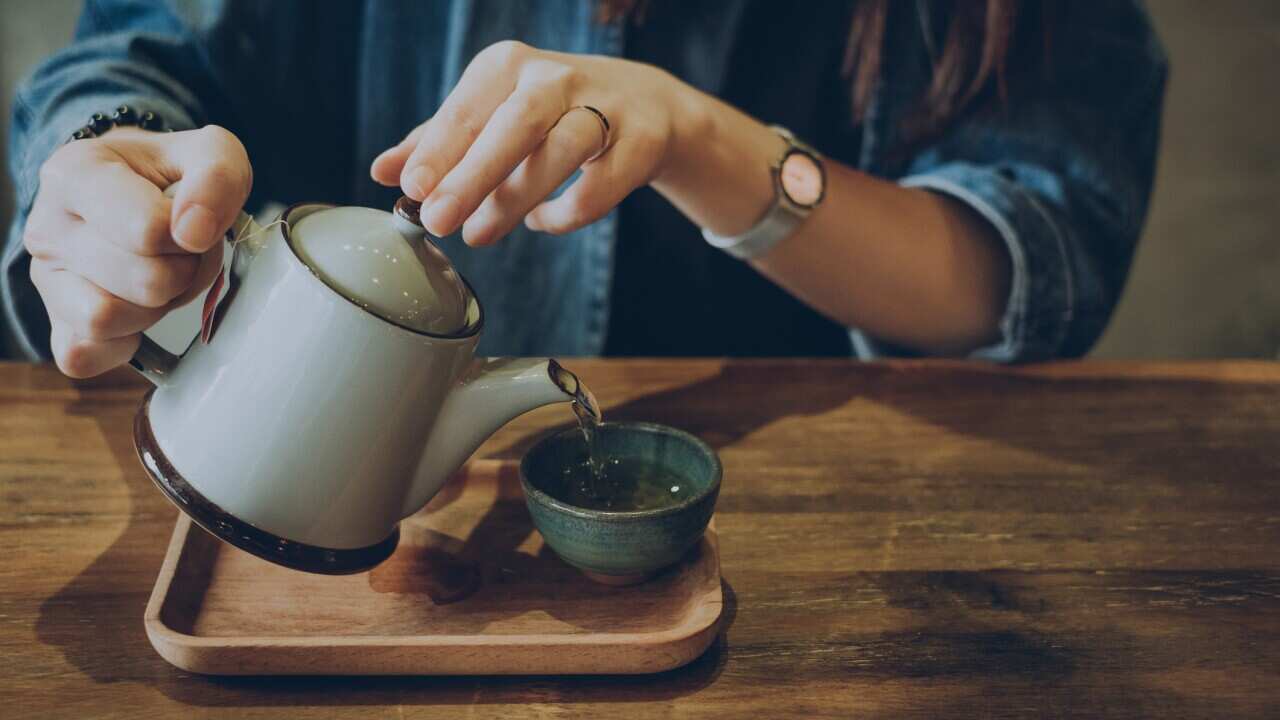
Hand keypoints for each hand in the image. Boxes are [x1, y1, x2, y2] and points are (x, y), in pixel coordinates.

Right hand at [24, 126, 252, 377]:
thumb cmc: (168, 175)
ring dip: (156, 308)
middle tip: (185, 253)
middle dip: (184, 272)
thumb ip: (216, 177)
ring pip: (106, 320)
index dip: (191, 236)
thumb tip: (194, 233)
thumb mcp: (207, 153)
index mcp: (74, 173)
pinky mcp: (54, 323)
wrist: (133, 190)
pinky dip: (124, 341)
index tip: (194, 223)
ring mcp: (45, 279)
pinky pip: (84, 355)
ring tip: (162, 277)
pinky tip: (139, 309)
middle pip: (143, 281)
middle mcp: (46, 226)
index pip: (147, 229)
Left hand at [371, 41, 691, 245]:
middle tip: (438, 219)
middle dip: (473, 174)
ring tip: (479, 234)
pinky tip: (541, 220)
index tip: (411, 188)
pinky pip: (598, 187)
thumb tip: (383, 172)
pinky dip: (565, 212)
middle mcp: (556, 79)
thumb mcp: (490, 116)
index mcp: (508, 67)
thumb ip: (439, 144)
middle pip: (515, 124)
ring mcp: (604, 109)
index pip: (467, 108)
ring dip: (516, 197)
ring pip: (561, 152)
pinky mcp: (639, 144)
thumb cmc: (548, 115)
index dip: (438, 149)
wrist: (643, 106)